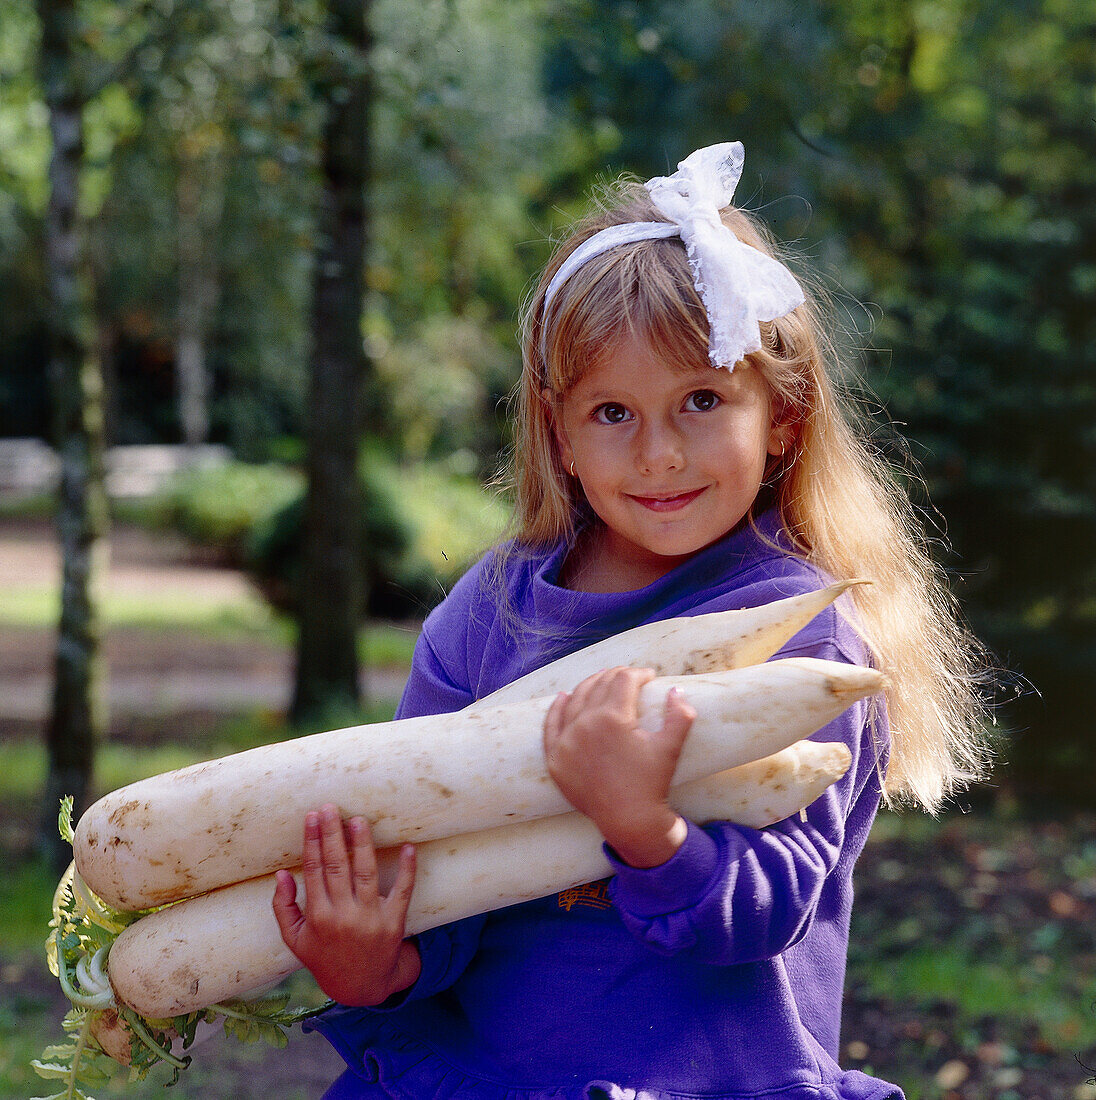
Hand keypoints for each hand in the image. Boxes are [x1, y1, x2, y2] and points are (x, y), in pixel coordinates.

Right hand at [272, 803, 419, 1005]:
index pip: (314, 871)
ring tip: (358, 820)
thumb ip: (283, 907)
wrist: (361, 986)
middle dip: (333, 834)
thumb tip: (281, 874)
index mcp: (318, 917)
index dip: (312, 842)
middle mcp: (344, 916)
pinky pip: (403, 890)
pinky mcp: (394, 921)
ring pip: (366, 873)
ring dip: (363, 844)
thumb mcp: (295, 939)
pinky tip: (408, 847)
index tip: (311, 817)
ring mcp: (370, 918)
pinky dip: (407, 869)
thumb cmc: (324, 957)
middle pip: (338, 866)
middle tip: (330, 808)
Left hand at [543, 667, 694, 867]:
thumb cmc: (652, 783)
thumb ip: (680, 715)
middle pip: (599, 686)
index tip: (649, 676)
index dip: (639, 674)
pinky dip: (557, 708)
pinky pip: (552, 725)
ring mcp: (566, 741)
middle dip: (616, 676)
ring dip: (589, 686)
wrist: (629, 820)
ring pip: (575, 700)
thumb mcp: (671, 747)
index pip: (624, 681)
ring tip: (600, 679)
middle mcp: (585, 724)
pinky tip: (563, 696)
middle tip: (627, 676)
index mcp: (613, 718)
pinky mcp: (555, 757)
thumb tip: (676, 688)